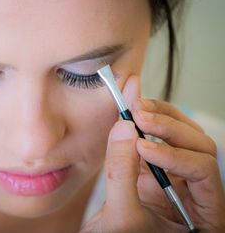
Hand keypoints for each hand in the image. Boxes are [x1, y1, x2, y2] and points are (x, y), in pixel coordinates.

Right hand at [79, 76, 224, 232]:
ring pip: (182, 136)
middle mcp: (194, 192)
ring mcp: (174, 178)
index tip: (142, 147)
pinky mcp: (153, 169)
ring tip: (134, 109)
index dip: (174, 155)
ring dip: (160, 118)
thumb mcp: (121, 216)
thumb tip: (124, 128)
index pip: (204, 171)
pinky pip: (156, 138)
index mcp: (203, 214)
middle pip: (197, 146)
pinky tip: (129, 112)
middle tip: (138, 115)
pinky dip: (144, 122)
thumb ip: (121, 174)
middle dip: (167, 127)